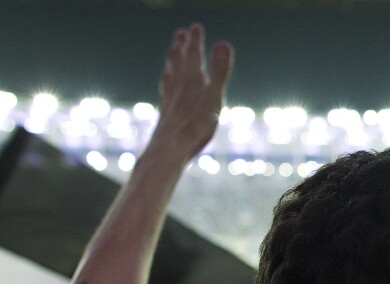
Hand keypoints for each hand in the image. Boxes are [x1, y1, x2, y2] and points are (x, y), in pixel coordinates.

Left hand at [148, 24, 232, 163]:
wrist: (167, 151)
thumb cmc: (194, 127)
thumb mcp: (214, 98)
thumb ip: (220, 71)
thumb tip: (223, 43)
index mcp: (192, 81)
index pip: (193, 54)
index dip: (195, 40)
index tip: (195, 26)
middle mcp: (178, 88)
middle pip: (178, 62)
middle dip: (181, 47)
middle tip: (181, 33)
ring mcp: (170, 101)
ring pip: (170, 75)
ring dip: (172, 62)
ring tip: (171, 56)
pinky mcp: (165, 115)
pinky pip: (166, 94)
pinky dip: (167, 84)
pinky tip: (166, 90)